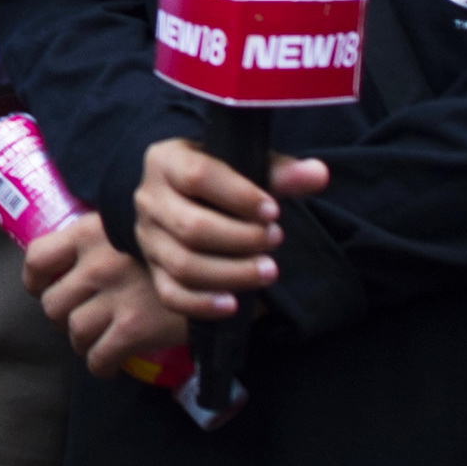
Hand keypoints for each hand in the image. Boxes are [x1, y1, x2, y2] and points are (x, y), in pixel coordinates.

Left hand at [24, 211, 184, 374]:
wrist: (227, 264)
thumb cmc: (181, 246)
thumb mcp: (134, 228)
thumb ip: (105, 242)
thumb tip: (80, 266)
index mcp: (91, 232)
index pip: (37, 257)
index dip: (35, 281)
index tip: (46, 290)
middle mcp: (97, 262)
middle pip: (53, 304)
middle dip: (64, 318)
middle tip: (84, 321)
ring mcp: (114, 295)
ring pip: (74, 333)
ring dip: (83, 344)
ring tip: (99, 342)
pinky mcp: (133, 327)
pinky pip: (99, 358)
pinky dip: (102, 366)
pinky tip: (113, 364)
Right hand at [134, 138, 333, 319]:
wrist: (186, 200)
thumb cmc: (222, 181)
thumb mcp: (247, 167)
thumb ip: (282, 173)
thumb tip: (318, 174)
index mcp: (166, 161)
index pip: (197, 176)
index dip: (239, 196)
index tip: (273, 211)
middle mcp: (149, 199)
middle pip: (191, 227)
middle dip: (241, 239)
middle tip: (276, 239)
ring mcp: (148, 239)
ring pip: (183, 265)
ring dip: (232, 273)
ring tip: (269, 270)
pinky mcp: (154, 271)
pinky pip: (172, 295)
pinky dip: (203, 304)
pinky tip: (234, 304)